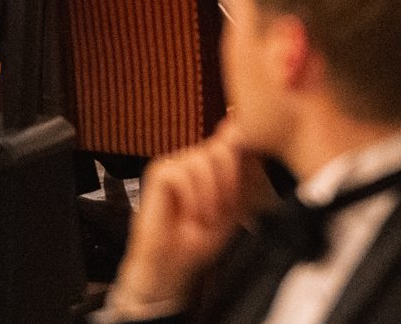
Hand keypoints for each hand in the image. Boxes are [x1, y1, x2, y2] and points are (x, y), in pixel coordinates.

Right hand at [110, 122, 268, 312]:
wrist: (173, 265)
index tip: (240, 191)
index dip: (242, 161)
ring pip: (203, 160)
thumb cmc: (201, 239)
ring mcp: (176, 162)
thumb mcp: (232, 206)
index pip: (233, 140)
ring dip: (210, 195)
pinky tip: (189, 217)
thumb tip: (240, 134)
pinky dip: (192, 198)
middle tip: (221, 212)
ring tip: (205, 219)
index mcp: (214, 164)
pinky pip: (182, 173)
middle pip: (222, 148)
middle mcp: (194, 157)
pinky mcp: (159, 172)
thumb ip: (239, 173)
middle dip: (228, 183)